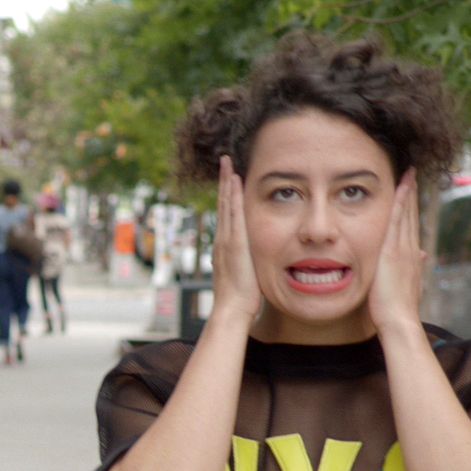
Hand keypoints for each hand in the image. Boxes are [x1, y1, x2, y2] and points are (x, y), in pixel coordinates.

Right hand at [209, 156, 261, 325]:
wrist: (232, 309)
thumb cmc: (240, 298)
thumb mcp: (243, 275)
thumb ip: (244, 264)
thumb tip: (247, 263)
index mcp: (225, 246)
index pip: (226, 215)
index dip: (227, 196)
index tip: (230, 178)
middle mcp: (222, 239)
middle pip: (222, 204)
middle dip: (224, 182)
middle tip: (225, 161)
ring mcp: (227, 240)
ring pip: (226, 204)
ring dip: (227, 182)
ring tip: (228, 163)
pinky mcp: (235, 242)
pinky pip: (234, 213)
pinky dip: (232, 196)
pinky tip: (234, 180)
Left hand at [367, 169, 425, 339]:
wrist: (399, 320)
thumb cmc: (396, 311)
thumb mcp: (404, 287)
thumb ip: (408, 272)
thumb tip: (418, 259)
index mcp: (410, 259)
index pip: (410, 228)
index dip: (411, 210)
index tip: (410, 193)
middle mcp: (410, 250)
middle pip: (411, 216)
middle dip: (411, 195)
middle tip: (412, 174)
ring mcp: (403, 249)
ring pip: (406, 215)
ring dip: (407, 193)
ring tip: (408, 173)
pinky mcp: (393, 251)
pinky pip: (397, 221)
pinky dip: (400, 203)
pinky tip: (401, 187)